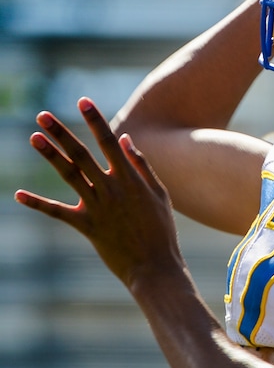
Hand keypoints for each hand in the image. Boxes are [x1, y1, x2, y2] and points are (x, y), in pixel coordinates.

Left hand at [15, 97, 183, 288]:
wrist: (154, 267)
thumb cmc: (161, 231)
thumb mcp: (159, 194)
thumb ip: (141, 165)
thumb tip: (125, 139)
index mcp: (130, 179)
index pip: (110, 142)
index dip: (95, 120)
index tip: (82, 101)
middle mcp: (112, 189)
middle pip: (82, 155)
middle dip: (61, 133)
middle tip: (42, 115)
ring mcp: (98, 208)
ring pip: (69, 175)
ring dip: (50, 155)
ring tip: (33, 137)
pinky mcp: (87, 227)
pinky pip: (57, 212)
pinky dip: (37, 203)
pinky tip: (17, 194)